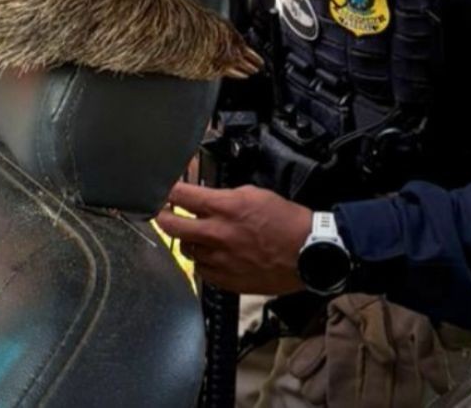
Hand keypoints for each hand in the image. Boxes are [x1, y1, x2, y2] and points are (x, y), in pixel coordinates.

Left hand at [156, 181, 311, 294]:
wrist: (308, 253)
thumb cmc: (286, 222)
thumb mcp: (255, 194)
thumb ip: (225, 197)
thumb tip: (205, 198)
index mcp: (225, 207)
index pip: (180, 195)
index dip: (166, 190)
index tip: (163, 191)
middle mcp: (216, 234)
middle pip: (170, 224)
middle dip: (162, 216)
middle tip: (163, 213)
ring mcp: (218, 259)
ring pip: (185, 249)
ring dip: (189, 240)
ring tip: (200, 235)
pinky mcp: (224, 280)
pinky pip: (200, 269)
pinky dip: (203, 261)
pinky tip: (214, 255)